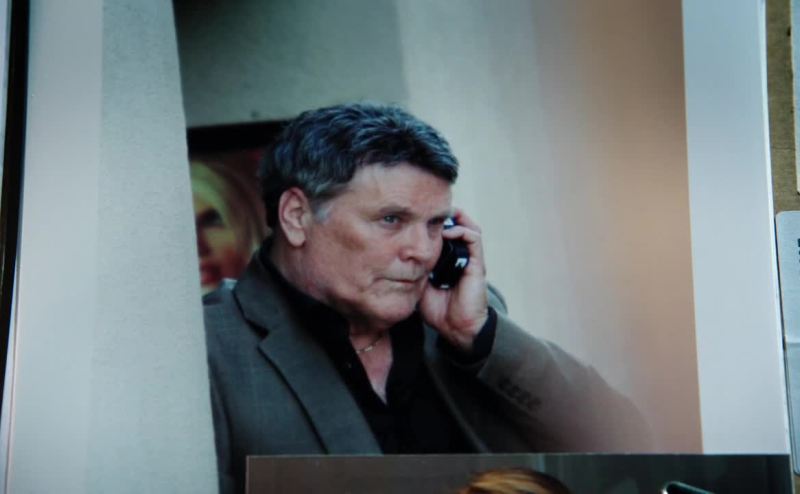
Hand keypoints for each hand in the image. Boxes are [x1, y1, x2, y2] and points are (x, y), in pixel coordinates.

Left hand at [419, 209, 488, 351]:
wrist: (456, 328)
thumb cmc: (438, 310)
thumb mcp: (418, 285)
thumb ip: (411, 270)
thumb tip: (393, 259)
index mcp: (447, 260)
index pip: (443, 234)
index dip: (433, 223)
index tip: (417, 216)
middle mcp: (461, 257)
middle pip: (458, 226)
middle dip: (445, 215)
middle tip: (429, 208)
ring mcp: (470, 259)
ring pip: (468, 227)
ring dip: (456, 217)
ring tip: (441, 213)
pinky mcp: (477, 264)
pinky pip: (474, 239)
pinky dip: (462, 230)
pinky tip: (447, 231)